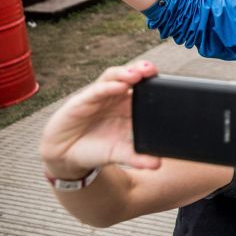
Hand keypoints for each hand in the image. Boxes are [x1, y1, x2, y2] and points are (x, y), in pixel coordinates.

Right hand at [40, 61, 160, 179]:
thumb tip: (157, 164)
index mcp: (129, 107)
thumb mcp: (120, 154)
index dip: (155, 83)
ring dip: (126, 73)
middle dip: (142, 71)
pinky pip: (97, 90)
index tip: (168, 83)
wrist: (67, 156)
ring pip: (114, 77)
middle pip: (131, 77)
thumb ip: (138, 158)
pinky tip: (119, 86)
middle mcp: (116, 98)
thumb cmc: (97, 149)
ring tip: (138, 74)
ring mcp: (100, 97)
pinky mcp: (83, 101)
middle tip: (152, 70)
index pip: (145, 89)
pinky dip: (108, 87)